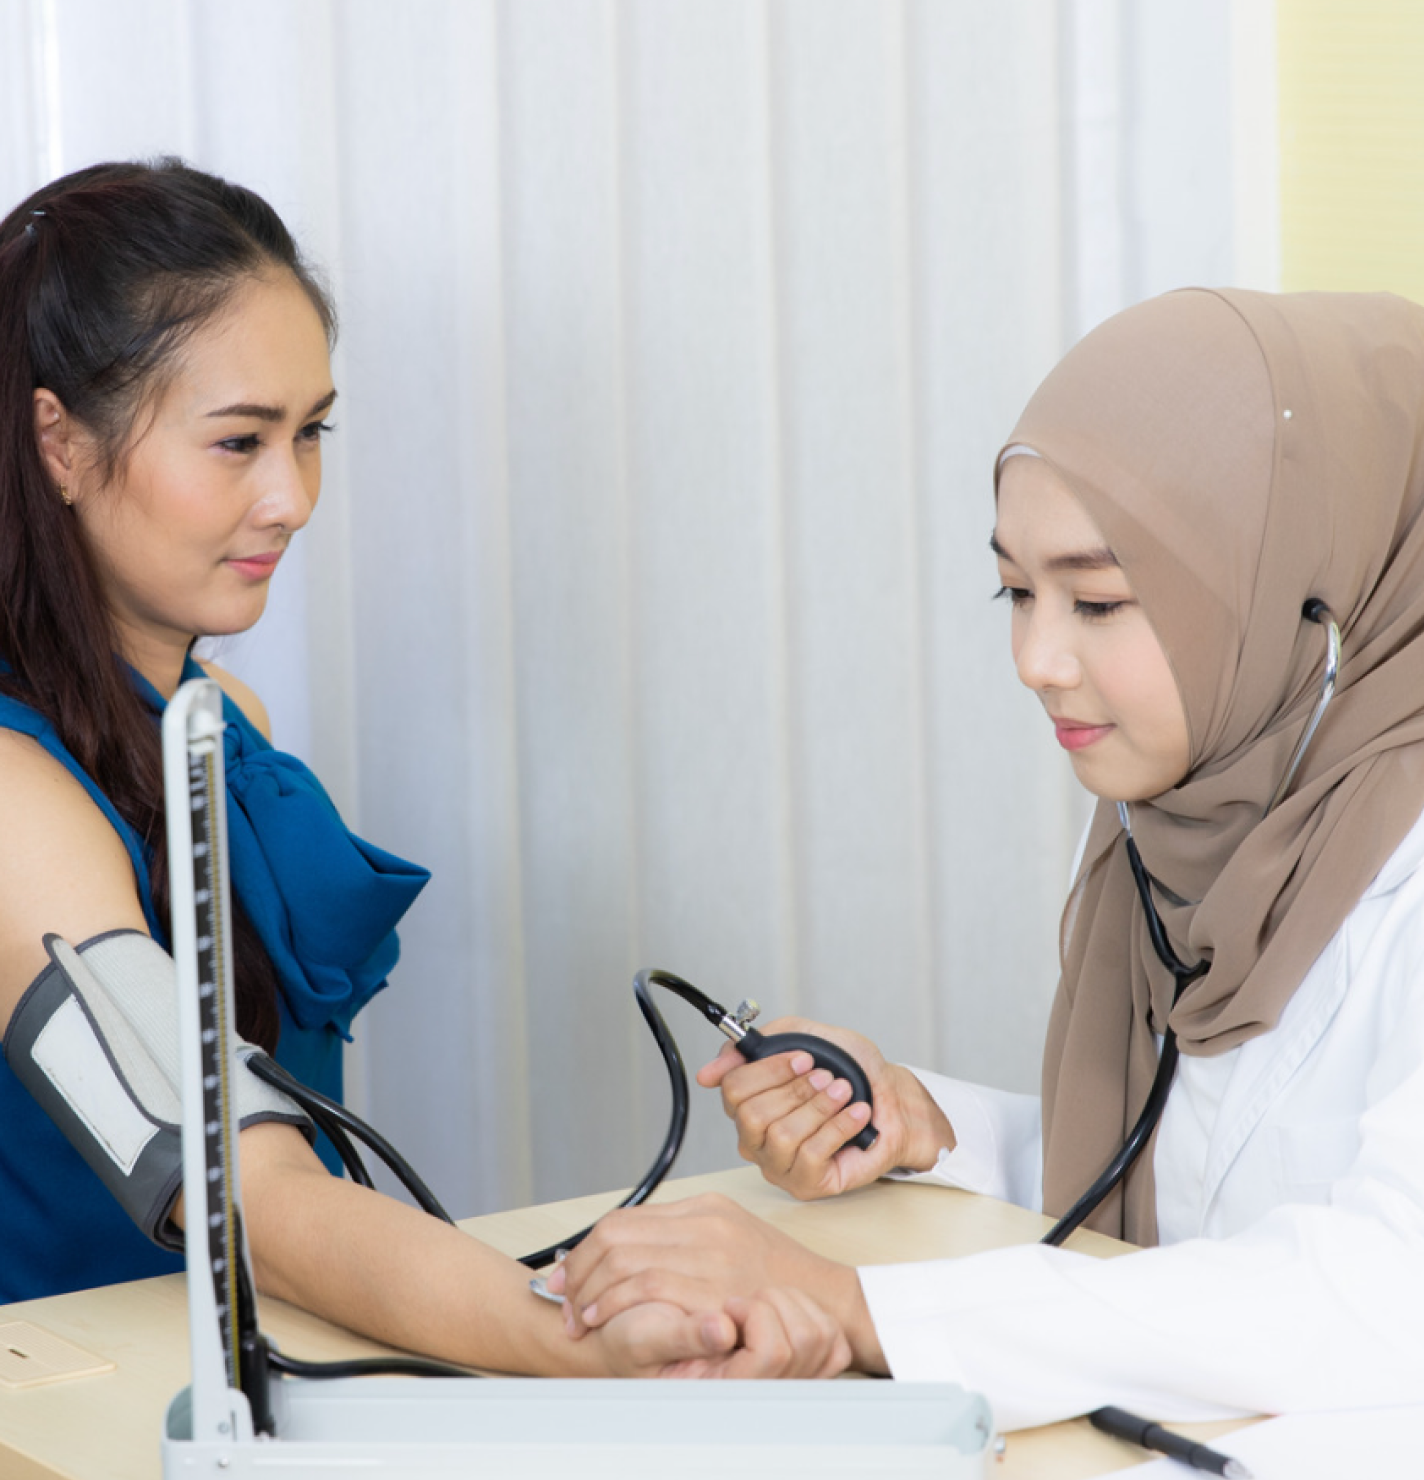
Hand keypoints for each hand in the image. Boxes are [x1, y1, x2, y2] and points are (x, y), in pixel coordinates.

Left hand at [546, 1193, 885, 1372]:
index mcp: (706, 1207)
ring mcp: (709, 1251)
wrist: (826, 1300)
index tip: (567, 1271)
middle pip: (616, 1234)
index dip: (587, 1247)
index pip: (626, 1217)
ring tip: (578, 1314)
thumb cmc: (778, 1278)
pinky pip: (646, 1283)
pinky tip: (602, 1318)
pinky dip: (614, 1301)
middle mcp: (704, 1222)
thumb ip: (688, 1235)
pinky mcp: (713, 1283)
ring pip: (623, 1256)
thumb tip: (636, 1245)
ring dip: (589, 1289)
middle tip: (562, 1296)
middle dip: (578, 1268)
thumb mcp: (733, 1236)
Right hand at [656, 1290, 852, 1378]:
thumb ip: (680, 1335)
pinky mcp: (801, 1362)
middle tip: (740, 1300)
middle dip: (773, 1304)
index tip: (730, 1305)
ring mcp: (786, 1379)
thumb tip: (722, 1327)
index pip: (773, 1353)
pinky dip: (805, 1309)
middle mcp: (763, 1389)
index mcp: (726, 1385)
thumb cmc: (633, 1343)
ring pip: (821, 1334)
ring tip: (753, 1301)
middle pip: (808, 1340)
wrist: (639, 1343)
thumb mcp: (643, 1339)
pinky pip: (828, 1335)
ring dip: (789, 1302)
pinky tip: (771, 1306)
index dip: (754, 1316)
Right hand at [699, 1018, 954, 1199]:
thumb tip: (709, 1072)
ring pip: (782, 1136)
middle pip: (752, 1114)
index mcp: (748, 1103)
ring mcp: (778, 1164)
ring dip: (820, 1107)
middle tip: (827, 1077)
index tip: (803, 1058)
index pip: (732, 1089)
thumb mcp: (807, 1038)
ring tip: (844, 1094)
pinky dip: (838, 1127)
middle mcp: (755, 1138)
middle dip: (797, 1090)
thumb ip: (761, 1043)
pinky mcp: (806, 1183)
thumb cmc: (849, 1072)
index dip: (769, 1070)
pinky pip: (811, 1155)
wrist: (891, 1102)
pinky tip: (856, 1114)